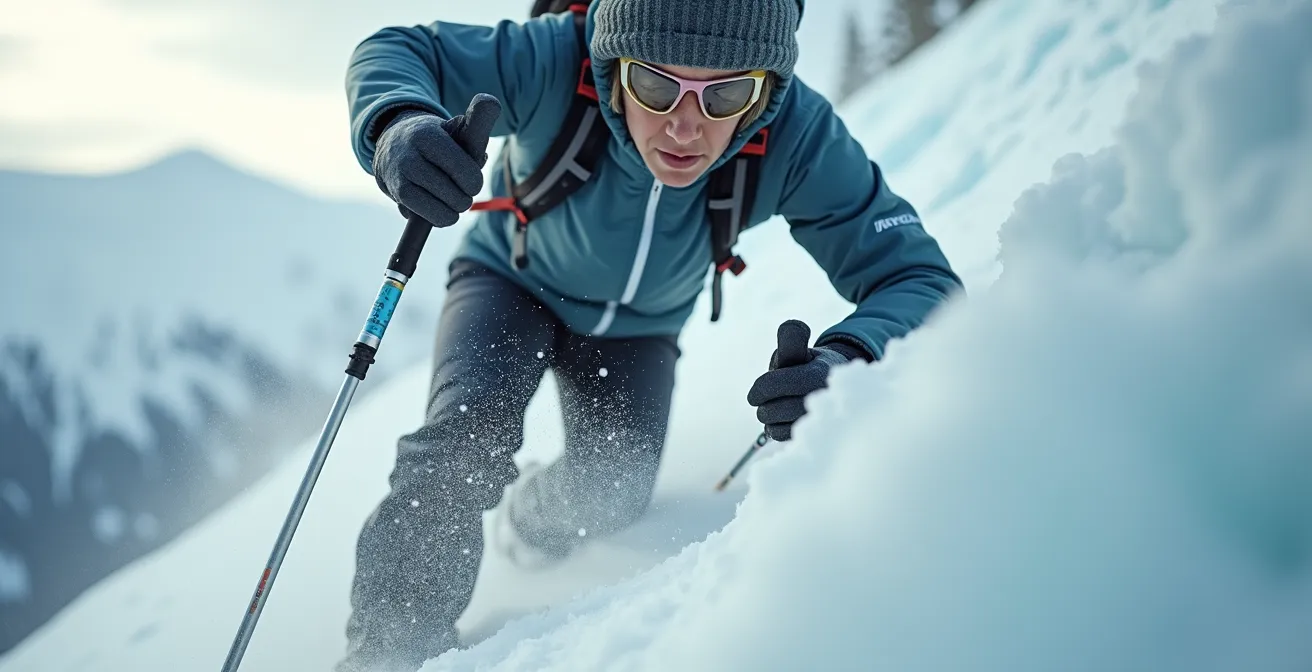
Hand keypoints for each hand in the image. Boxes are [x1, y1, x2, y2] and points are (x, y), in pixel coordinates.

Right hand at [372, 93, 501, 226]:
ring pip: (445, 213)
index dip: (473, 181)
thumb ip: (477, 118)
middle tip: (458, 186)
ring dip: (454, 209)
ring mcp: (400, 178)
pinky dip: (440, 216)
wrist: (393, 145)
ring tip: (449, 196)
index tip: (470, 178)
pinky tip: (436, 203)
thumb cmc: (437, 139)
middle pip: (457, 197)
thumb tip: (491, 103)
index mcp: (428, 135)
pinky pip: (431, 219)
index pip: (464, 171)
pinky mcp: (397, 197)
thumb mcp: (456, 127)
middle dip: (465, 196)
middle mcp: (410, 157)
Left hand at [747, 320, 861, 441]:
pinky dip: (776, 429)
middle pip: (775, 410)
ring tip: (773, 408)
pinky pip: (783, 437)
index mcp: (819, 374)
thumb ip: (792, 338)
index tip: (755, 392)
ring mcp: (821, 421)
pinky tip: (781, 420)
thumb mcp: (801, 349)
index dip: (759, 388)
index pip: (776, 385)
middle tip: (762, 400)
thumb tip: (792, 325)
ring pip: (777, 427)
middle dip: (763, 404)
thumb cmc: (808, 366)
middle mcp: (823, 400)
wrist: (832, 388)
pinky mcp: (815, 437)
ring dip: (769, 417)